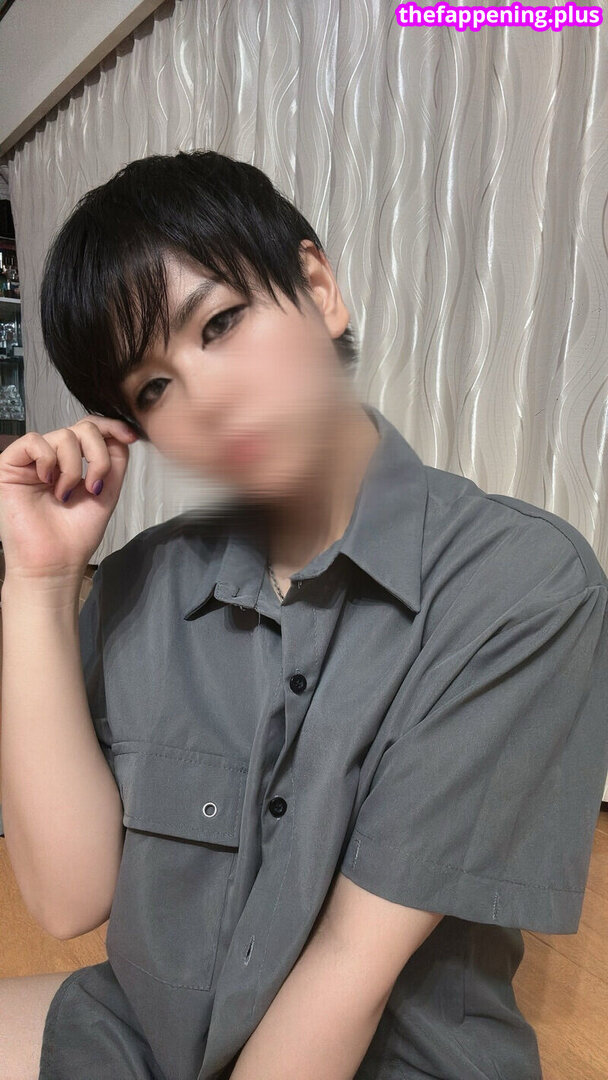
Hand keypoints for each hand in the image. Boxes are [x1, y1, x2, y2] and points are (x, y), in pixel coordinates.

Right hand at [0, 417, 138, 583]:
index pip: (92, 429)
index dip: (112, 426)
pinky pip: (34, 441)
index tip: (130, 436)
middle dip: (97, 456)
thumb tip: (120, 433)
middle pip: (83, 427)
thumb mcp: (107, 492)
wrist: (54, 563)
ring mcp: (32, 461)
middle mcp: (53, 458)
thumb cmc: (75, 535)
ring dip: (73, 468)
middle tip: (93, 487)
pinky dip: (49, 461)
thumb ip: (114, 460)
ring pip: (64, 435)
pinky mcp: (10, 465)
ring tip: (65, 496)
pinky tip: (48, 483)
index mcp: (73, 462)